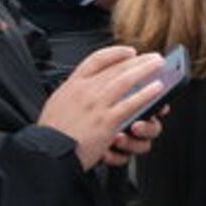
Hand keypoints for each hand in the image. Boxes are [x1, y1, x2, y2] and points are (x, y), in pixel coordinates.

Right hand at [37, 46, 168, 170]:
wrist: (46, 153)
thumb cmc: (51, 134)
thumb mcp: (56, 104)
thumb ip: (73, 93)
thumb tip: (86, 87)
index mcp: (72, 86)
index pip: (96, 60)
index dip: (116, 53)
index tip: (130, 52)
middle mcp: (84, 91)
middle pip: (116, 68)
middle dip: (138, 60)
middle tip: (153, 57)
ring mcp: (96, 105)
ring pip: (125, 80)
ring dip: (146, 70)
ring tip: (158, 64)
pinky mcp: (106, 121)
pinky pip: (131, 103)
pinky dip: (147, 93)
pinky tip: (158, 88)